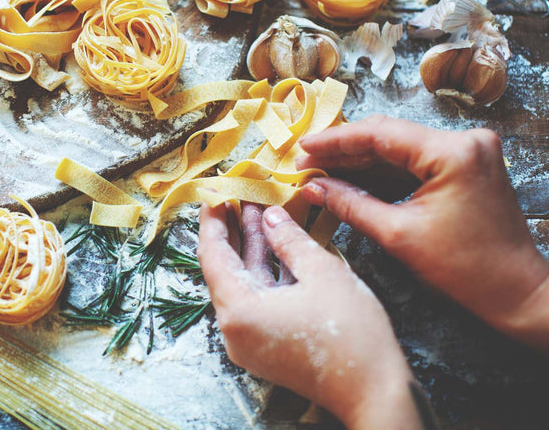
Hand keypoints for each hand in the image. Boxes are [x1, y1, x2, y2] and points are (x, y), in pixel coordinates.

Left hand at [198, 202, 421, 428]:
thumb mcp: (322, 273)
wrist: (374, 393)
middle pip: (224, 269)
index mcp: (239, 311)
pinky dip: (264, 272)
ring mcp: (249, 341)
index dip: (213, 220)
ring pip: (242, 284)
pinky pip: (256, 300)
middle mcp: (234, 329)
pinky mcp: (266, 346)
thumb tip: (269, 216)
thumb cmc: (352, 334)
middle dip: (233, 230)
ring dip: (252, 249)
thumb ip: (289, 239)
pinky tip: (276, 245)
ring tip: (258, 210)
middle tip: (238, 195)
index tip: (215, 193)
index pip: (212, 255)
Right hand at [297, 115, 548, 350]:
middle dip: (344, 151)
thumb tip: (313, 187)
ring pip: (399, 148)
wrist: (516, 291)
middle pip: (389, 136)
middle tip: (305, 164)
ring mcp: (467, 151)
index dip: (335, 140)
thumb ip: (351, 204)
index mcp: (452, 152)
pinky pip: (414, 162)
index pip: (380, 134)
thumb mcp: (398, 235)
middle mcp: (464, 140)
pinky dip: (383, 173)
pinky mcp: (465, 165)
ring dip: (361, 162)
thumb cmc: (465, 269)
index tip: (302, 148)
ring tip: (321, 174)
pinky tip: (351, 181)